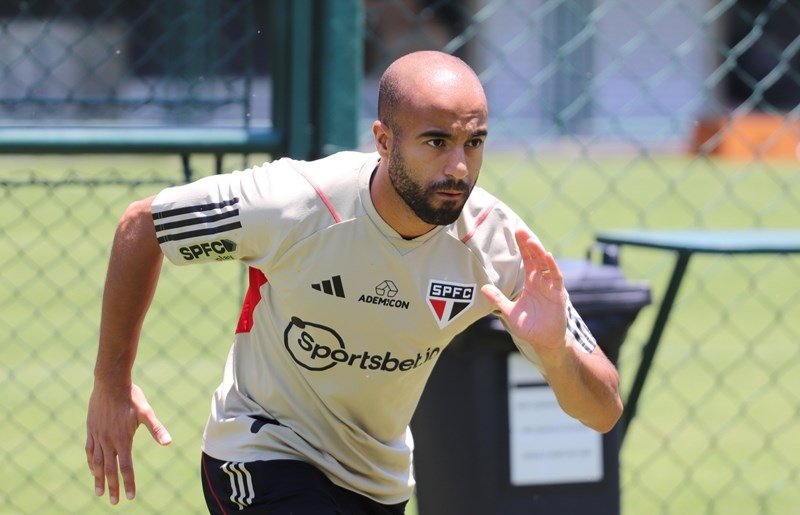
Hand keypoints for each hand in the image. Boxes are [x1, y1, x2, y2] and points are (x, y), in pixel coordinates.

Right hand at [85, 383, 170, 504]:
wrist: (110, 382)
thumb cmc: (131, 397)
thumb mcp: (146, 412)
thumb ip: (156, 429)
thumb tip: (168, 443)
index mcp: (122, 439)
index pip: (125, 467)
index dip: (128, 483)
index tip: (131, 497)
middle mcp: (108, 440)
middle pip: (110, 469)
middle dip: (112, 487)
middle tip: (114, 502)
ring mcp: (97, 435)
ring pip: (97, 463)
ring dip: (98, 479)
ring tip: (99, 492)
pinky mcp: (91, 429)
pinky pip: (89, 450)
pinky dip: (91, 462)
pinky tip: (93, 469)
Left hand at [481, 228, 567, 350]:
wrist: (544, 342)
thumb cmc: (529, 327)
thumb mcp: (509, 311)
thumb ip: (497, 298)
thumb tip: (482, 288)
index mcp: (532, 282)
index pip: (527, 260)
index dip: (522, 247)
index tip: (515, 232)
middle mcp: (542, 281)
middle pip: (536, 258)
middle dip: (529, 244)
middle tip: (520, 230)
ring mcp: (551, 287)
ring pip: (546, 265)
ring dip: (539, 252)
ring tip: (531, 240)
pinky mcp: (558, 294)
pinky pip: (556, 277)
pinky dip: (552, 267)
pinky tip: (547, 256)